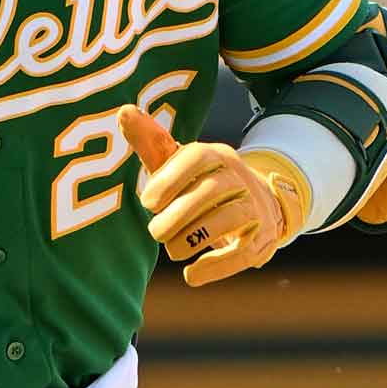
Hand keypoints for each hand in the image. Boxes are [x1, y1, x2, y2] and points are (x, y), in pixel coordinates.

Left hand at [118, 105, 308, 286]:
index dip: (169, 179)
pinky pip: (242, 253)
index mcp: (216, 154)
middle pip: (212, 191)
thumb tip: (124, 111)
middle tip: (155, 233)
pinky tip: (191, 276)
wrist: (257, 204)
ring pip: (229, 219)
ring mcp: (255, 207)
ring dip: (195, 238)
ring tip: (173, 250)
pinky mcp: (262, 237)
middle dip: (179, 215)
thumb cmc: (202, 182)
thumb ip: (151, 141)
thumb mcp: (178, 163)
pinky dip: (216, 267)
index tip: (147, 203)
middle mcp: (239, 176)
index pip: (196, 157)